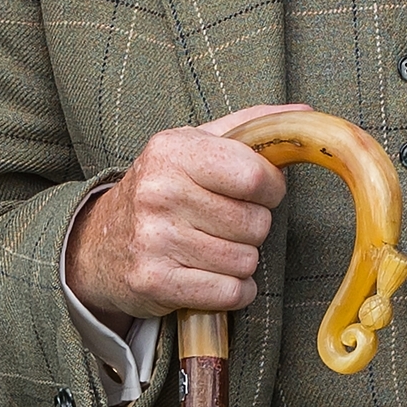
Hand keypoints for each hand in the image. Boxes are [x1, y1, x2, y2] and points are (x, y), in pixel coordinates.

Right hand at [67, 104, 304, 324]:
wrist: (98, 242)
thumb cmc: (163, 188)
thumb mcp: (196, 144)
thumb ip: (251, 126)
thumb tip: (307, 113)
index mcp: (174, 150)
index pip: (255, 176)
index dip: (272, 189)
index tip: (260, 192)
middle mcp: (159, 192)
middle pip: (256, 223)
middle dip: (253, 227)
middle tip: (226, 223)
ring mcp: (154, 239)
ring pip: (245, 261)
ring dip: (241, 260)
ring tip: (214, 247)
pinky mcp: (155, 281)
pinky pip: (229, 293)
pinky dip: (233, 291)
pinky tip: (213, 276)